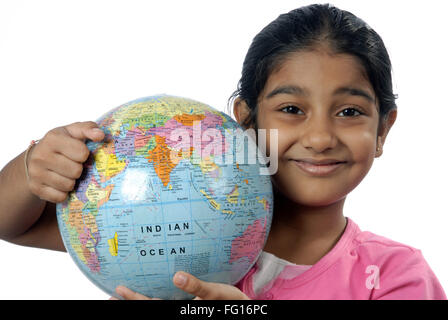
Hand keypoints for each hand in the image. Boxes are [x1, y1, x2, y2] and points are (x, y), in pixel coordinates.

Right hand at [26, 121, 104, 202]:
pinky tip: (59, 183)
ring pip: (68, 185)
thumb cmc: (62, 143)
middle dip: (78, 169)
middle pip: (76, 171)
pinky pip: (60, 197)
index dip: (84, 154)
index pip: (82, 153)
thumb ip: (89, 129)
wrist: (36, 157)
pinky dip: (63, 192)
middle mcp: (40, 156)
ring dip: (72, 181)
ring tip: (66, 173)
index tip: (78, 152)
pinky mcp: (35, 188)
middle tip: (72, 164)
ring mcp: (35, 173)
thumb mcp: (74, 131)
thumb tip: (101, 135)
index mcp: (52, 139)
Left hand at [111, 271, 249, 299]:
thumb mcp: (216, 294)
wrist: (243, 310)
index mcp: (181, 312)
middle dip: (129, 303)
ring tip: (122, 295)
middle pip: (148, 309)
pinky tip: (152, 290)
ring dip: (139, 301)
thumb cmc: (230, 303)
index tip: (119, 289)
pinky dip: (154, 297)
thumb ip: (197, 287)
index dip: (133, 299)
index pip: (151, 307)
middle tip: (110, 296)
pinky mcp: (187, 307)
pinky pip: (166, 302)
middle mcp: (178, 312)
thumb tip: (177, 277)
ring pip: (156, 306)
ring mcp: (181, 309)